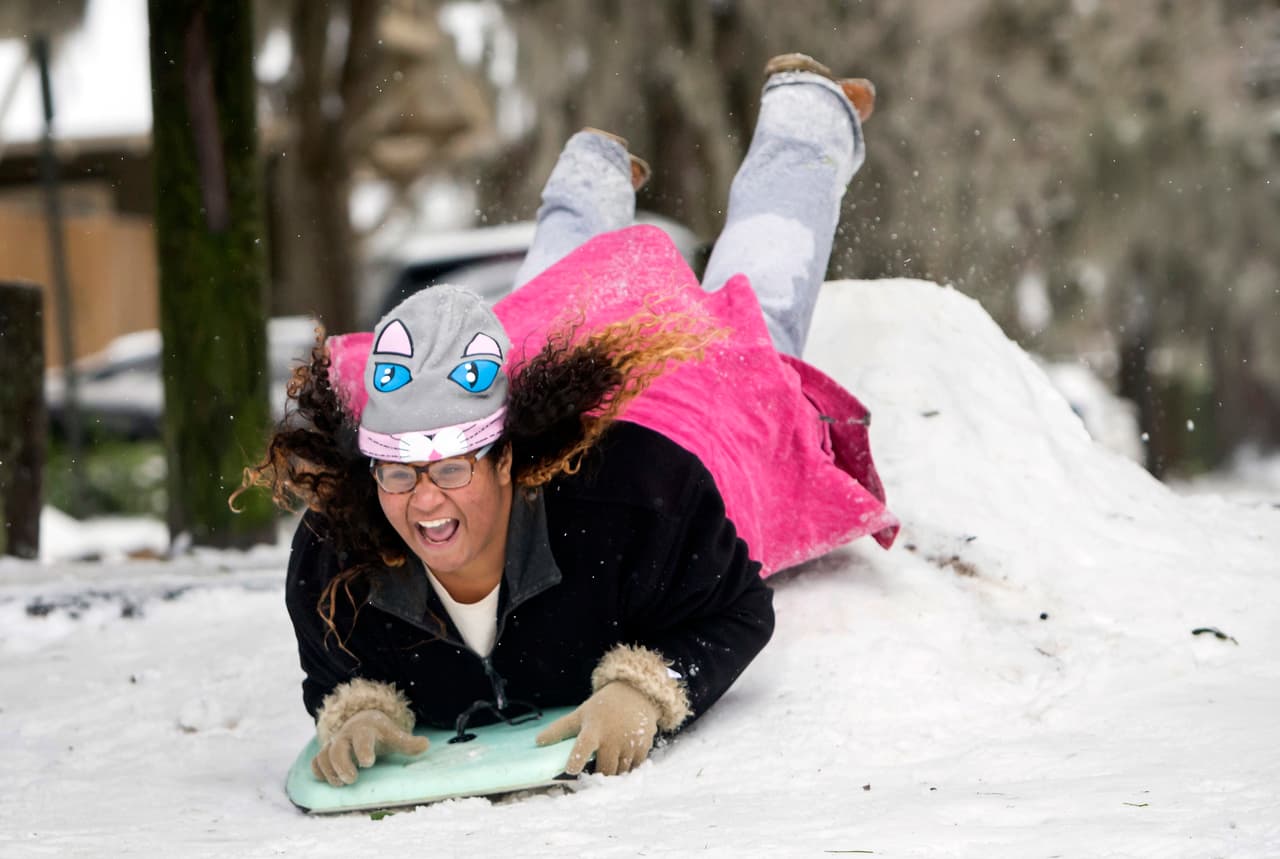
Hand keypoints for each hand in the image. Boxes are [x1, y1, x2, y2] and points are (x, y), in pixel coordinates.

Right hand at [310, 709, 429, 785]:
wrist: (362, 722)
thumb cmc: (380, 734)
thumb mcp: (394, 735)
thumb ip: (407, 742)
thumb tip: (425, 745)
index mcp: (365, 730)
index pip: (362, 738)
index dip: (363, 750)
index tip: (368, 763)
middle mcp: (346, 736)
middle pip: (337, 749)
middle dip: (342, 765)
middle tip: (352, 779)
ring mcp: (333, 744)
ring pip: (324, 756)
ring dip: (330, 772)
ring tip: (342, 784)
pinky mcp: (325, 753)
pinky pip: (316, 762)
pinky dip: (319, 772)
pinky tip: (328, 780)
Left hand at [535, 682, 659, 775]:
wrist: (636, 693)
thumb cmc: (603, 706)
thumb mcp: (581, 714)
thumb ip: (560, 729)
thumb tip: (537, 742)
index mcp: (594, 728)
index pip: (583, 746)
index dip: (577, 759)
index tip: (571, 770)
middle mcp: (613, 737)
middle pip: (604, 769)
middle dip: (598, 776)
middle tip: (593, 776)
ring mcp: (630, 742)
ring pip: (620, 772)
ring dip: (613, 774)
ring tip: (609, 766)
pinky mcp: (644, 746)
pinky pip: (634, 768)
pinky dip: (627, 769)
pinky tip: (623, 759)